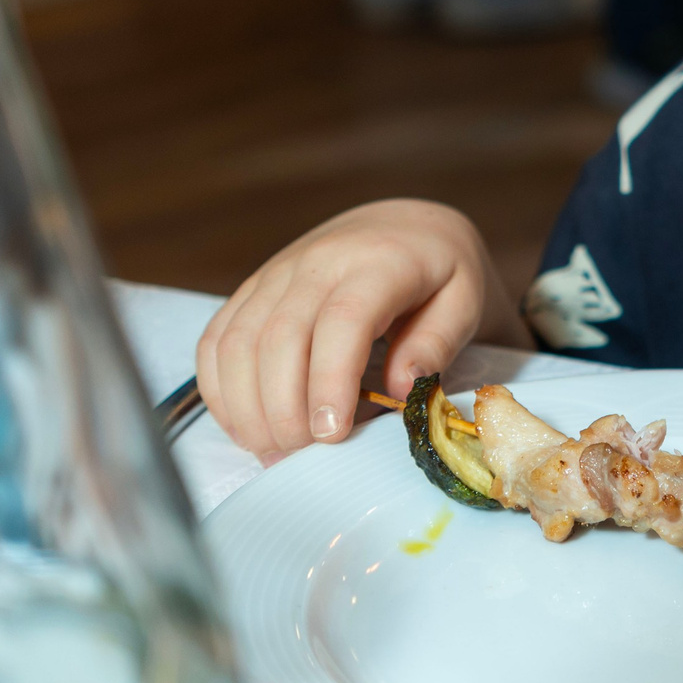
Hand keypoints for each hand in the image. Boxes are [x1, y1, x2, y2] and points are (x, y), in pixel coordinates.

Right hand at [194, 199, 514, 461]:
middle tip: (303, 457)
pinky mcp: (251, 289)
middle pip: (279, 338)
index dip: (329, 382)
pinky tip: (248, 425)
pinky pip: (217, 340)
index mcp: (378, 262)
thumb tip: (401, 388)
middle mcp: (317, 262)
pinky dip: (222, 389)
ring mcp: (275, 274)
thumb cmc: (439, 271)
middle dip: (284, 409)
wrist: (403, 225)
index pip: (342, 321)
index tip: (331, 435)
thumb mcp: (465, 299)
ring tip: (275, 451)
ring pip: (238, 342)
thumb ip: (437, 342)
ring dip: (248, 406)